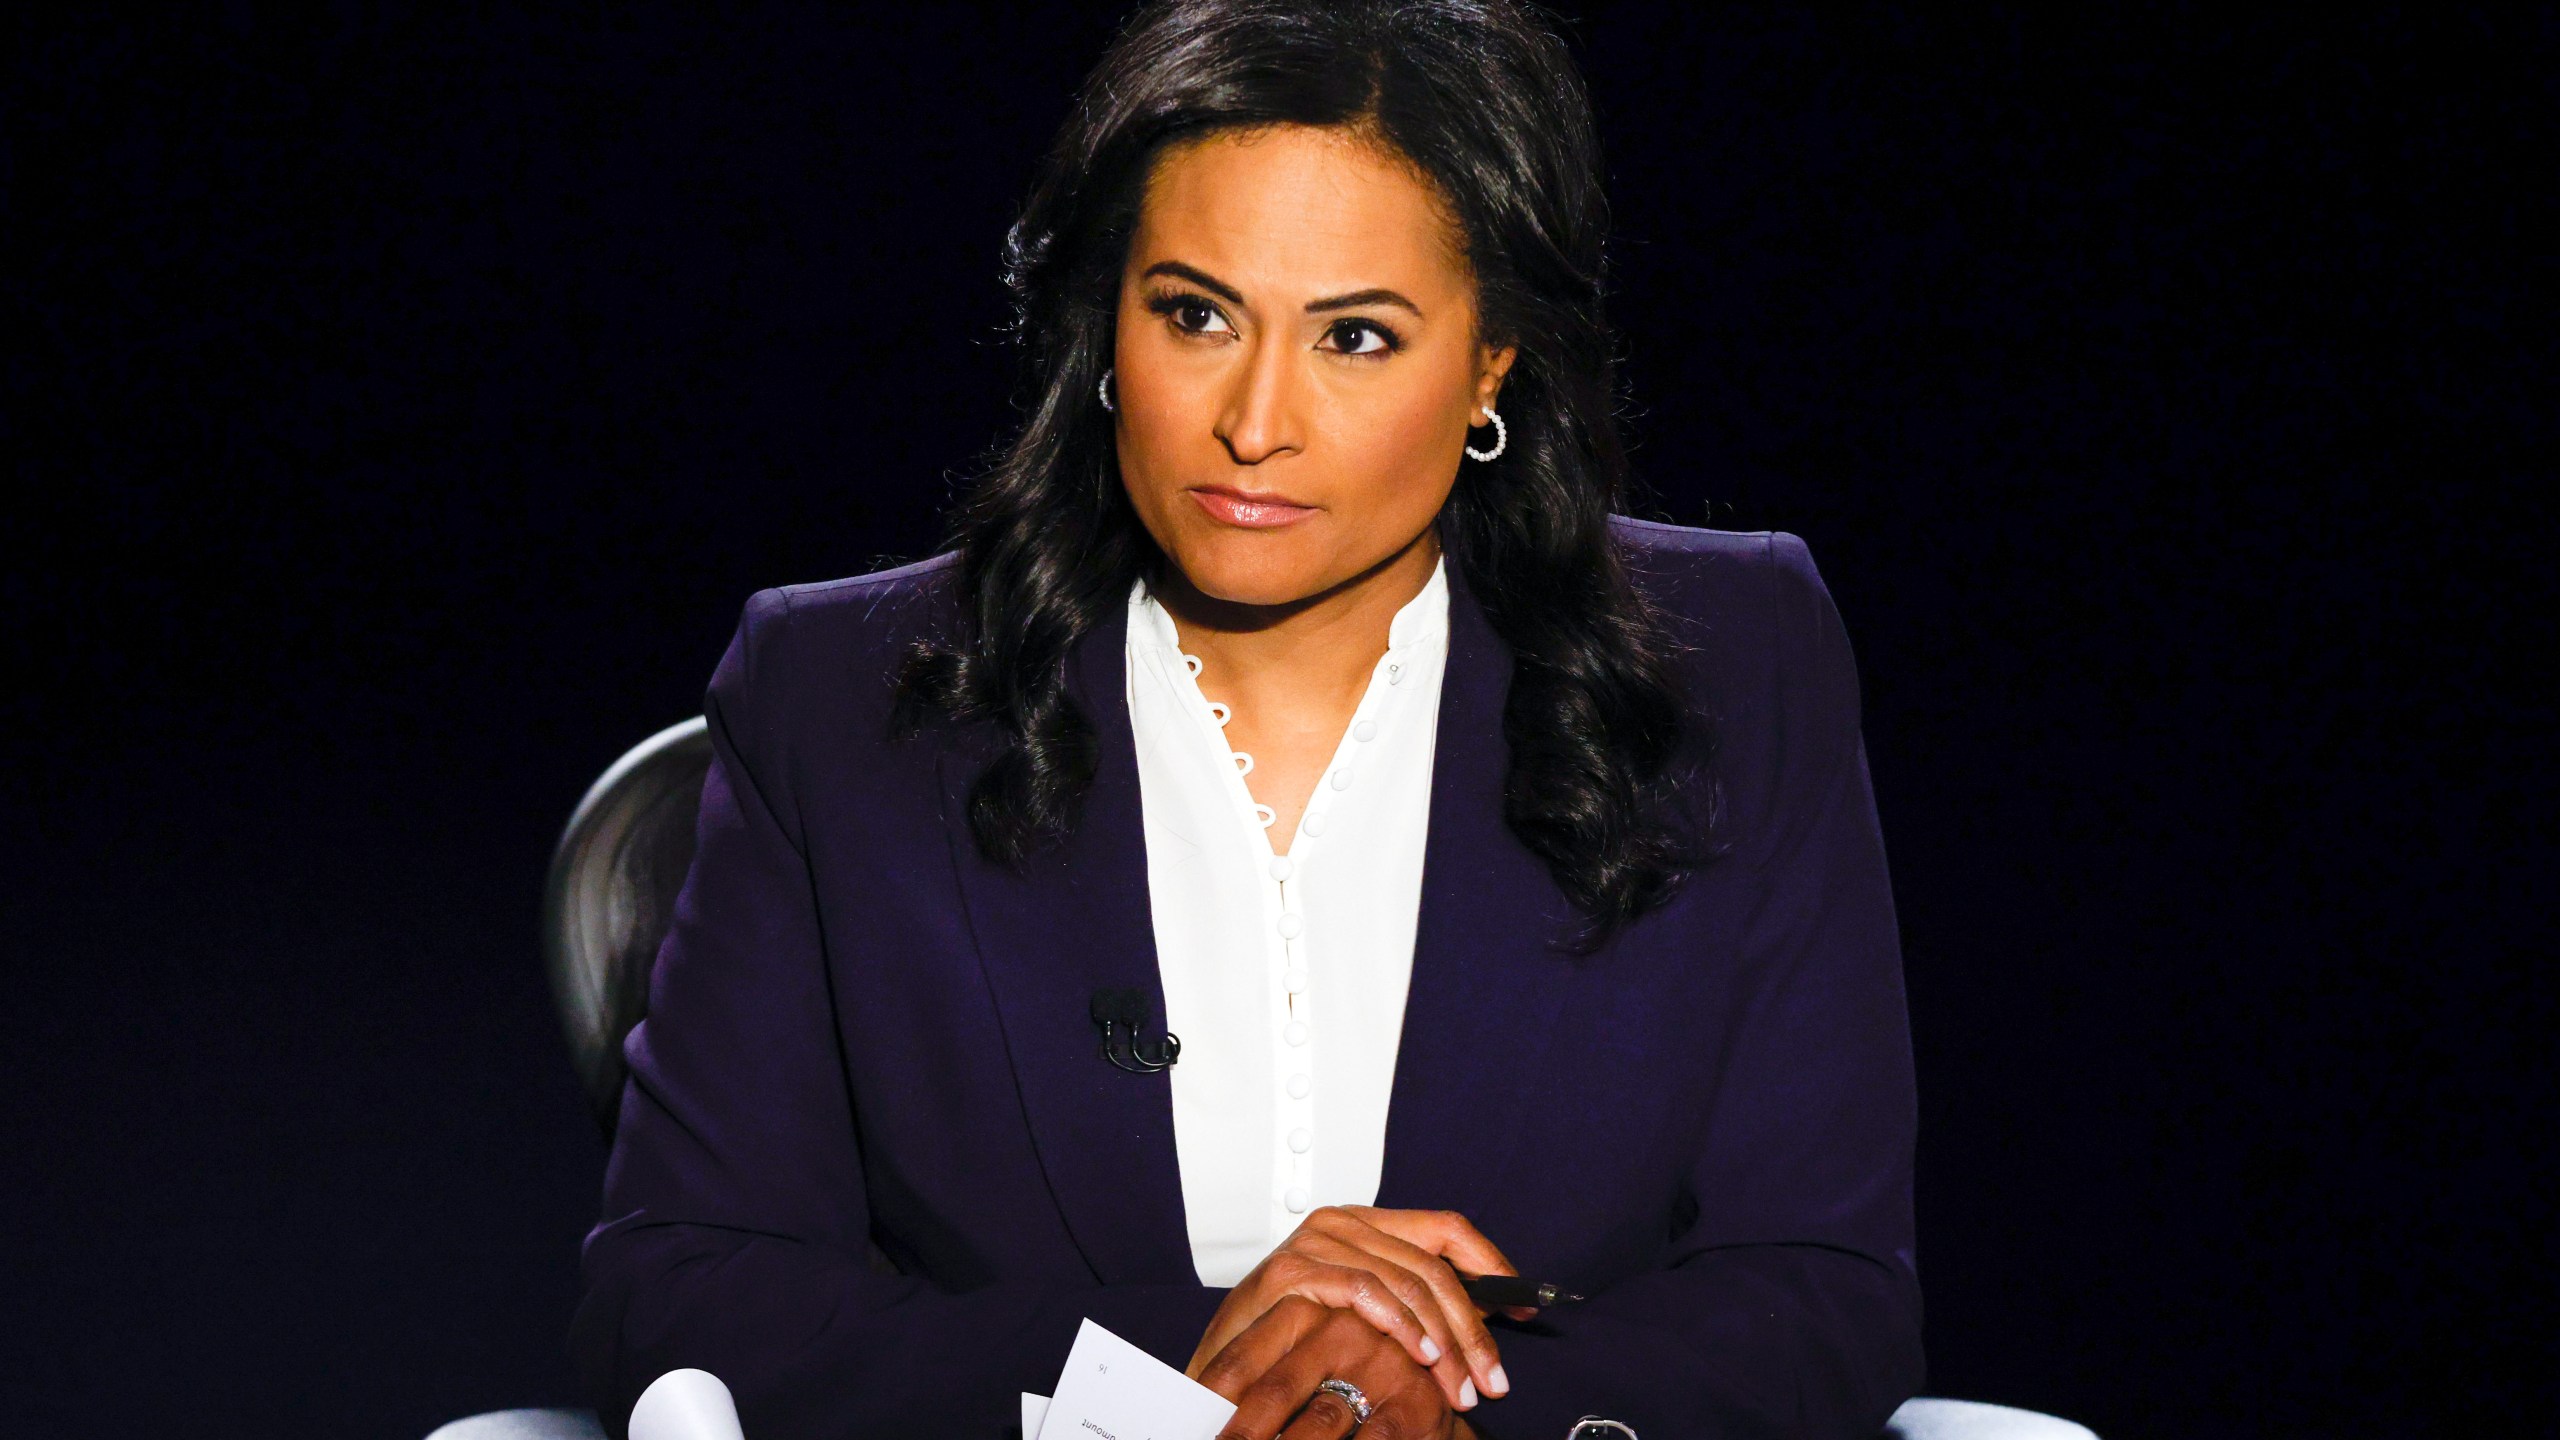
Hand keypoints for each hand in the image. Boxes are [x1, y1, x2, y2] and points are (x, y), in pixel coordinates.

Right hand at [1188, 1206, 1527, 1411]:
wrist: (1219, 1372)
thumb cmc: (1290, 1347)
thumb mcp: (1361, 1321)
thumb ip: (1411, 1310)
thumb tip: (1481, 1327)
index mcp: (1365, 1226)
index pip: (1446, 1229)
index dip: (1492, 1266)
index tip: (1524, 1309)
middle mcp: (1342, 1223)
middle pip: (1434, 1264)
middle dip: (1473, 1328)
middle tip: (1494, 1379)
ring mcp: (1314, 1243)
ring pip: (1407, 1280)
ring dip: (1445, 1340)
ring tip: (1462, 1386)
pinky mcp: (1290, 1271)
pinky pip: (1363, 1289)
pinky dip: (1400, 1325)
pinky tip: (1422, 1359)